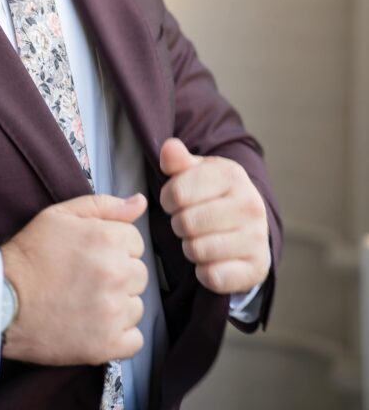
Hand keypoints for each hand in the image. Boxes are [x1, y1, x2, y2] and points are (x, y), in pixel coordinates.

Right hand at [0, 192, 147, 365]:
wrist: (2, 300)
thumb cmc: (30, 255)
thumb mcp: (60, 215)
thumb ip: (104, 205)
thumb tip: (140, 203)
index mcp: (108, 239)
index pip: (136, 243)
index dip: (113, 247)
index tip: (91, 256)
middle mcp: (116, 274)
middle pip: (139, 274)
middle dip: (118, 275)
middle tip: (86, 279)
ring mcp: (113, 312)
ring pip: (136, 306)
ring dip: (118, 306)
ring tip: (86, 302)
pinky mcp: (107, 345)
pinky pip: (134, 340)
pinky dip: (119, 336)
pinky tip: (94, 326)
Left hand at [159, 138, 269, 294]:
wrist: (250, 225)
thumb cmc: (214, 194)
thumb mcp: (197, 172)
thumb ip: (178, 160)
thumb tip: (169, 148)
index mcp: (232, 175)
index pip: (177, 193)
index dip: (167, 199)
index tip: (174, 201)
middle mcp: (250, 205)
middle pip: (185, 223)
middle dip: (178, 224)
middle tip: (187, 222)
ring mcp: (256, 238)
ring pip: (197, 250)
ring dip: (189, 247)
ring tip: (198, 238)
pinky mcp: (256, 268)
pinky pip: (212, 276)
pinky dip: (203, 272)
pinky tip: (210, 259)